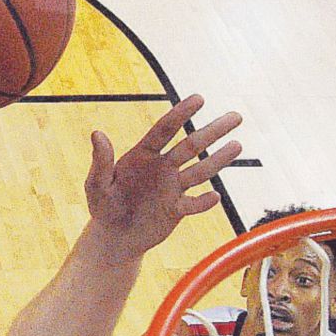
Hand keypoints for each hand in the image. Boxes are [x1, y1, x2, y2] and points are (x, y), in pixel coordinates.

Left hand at [84, 96, 241, 259]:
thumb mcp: (97, 185)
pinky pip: (193, 205)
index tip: (199, 98)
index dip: (181, 114)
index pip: (165, 130)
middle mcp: (163, 167)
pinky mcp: (176, 210)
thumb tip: (97, 134)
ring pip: (199, 171)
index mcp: (144, 155)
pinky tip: (215, 197)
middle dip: (213, 131)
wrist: (115, 236)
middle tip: (236, 117)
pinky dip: (203, 203)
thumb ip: (101, 162)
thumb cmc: (104, 207)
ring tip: (237, 145)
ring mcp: (172, 188)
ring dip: (218, 160)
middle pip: (192, 146)